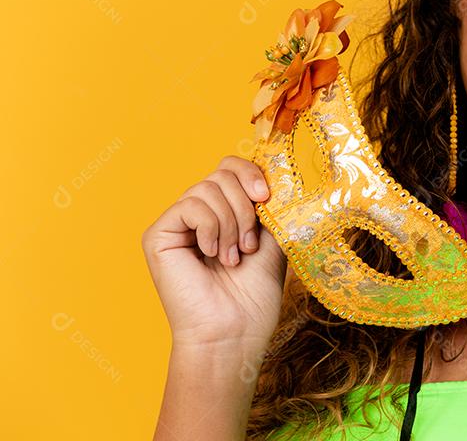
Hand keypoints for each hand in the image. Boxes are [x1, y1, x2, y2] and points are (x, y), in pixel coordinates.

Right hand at [142, 154, 286, 352]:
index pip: (231, 167)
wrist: (234, 331)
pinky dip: (210, 227)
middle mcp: (199, 213)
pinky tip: (211, 254)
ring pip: (207, 188)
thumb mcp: (274, 237)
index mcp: (225, 211)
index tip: (267, 196)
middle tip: (249, 243)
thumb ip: (271, 203)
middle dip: (245, 206)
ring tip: (232, 256)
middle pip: (222, 173)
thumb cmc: (254, 294)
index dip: (251, 172)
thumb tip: (276, 170)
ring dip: (230, 222)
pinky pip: (189, 205)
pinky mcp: (158, 235)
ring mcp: (177, 223)